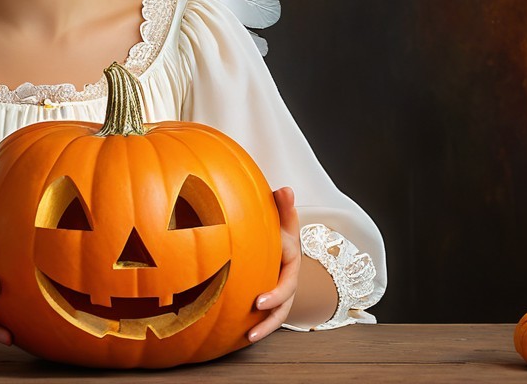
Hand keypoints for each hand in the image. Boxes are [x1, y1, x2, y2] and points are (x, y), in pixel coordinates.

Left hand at [248, 186, 299, 341]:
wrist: (279, 244)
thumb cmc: (278, 230)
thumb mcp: (283, 219)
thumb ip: (283, 207)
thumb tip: (284, 189)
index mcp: (291, 266)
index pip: (287, 284)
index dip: (275, 295)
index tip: (258, 302)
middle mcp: (288, 283)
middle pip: (283, 307)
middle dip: (269, 319)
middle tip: (251, 327)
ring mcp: (279, 294)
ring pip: (276, 316)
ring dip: (263, 328)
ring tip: (247, 337)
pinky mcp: (268, 300)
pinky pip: (264, 316)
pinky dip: (253, 324)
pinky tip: (235, 334)